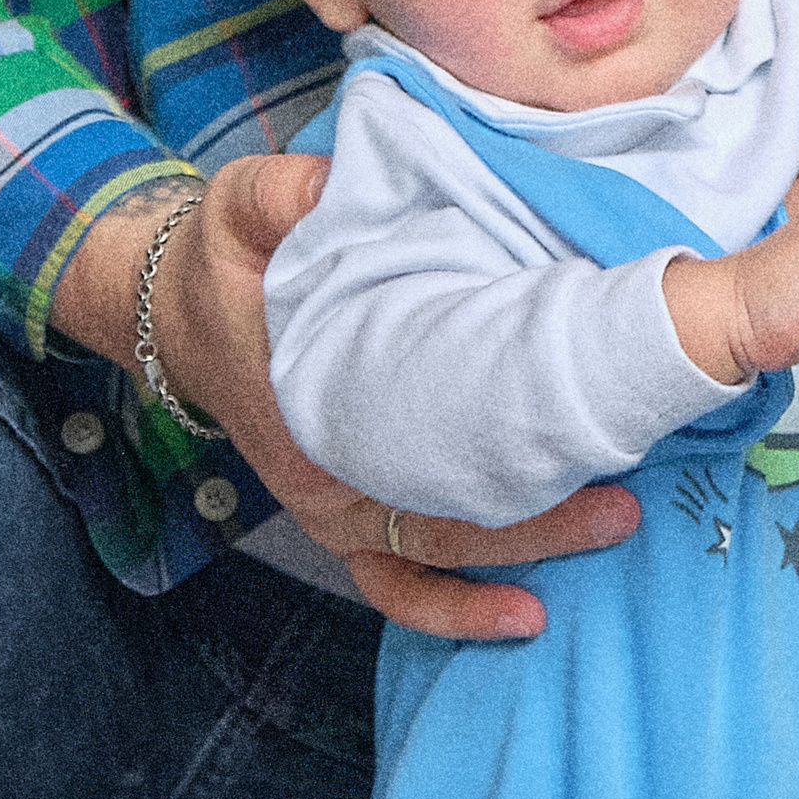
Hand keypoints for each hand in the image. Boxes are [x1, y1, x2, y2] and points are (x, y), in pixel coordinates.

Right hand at [53, 160, 637, 639]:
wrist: (177, 318)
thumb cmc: (220, 265)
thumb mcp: (236, 209)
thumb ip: (281, 196)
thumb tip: (334, 185)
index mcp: (305, 408)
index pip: (407, 441)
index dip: (489, 446)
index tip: (570, 436)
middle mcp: (322, 477)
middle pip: (435, 522)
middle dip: (535, 522)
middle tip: (622, 504)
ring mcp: (335, 507)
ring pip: (427, 562)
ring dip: (511, 567)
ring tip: (603, 535)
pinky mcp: (347, 516)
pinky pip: (399, 582)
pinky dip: (454, 608)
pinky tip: (526, 614)